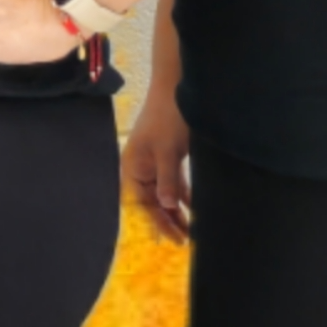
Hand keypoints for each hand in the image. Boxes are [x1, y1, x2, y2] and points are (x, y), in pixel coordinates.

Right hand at [124, 79, 195, 245]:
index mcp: (133, 167)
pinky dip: (182, 193)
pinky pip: (173, 181)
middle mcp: (140, 167)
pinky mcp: (167, 155)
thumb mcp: (168, 152)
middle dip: (167, 220)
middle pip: (152, 200)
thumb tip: (168, 206)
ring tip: (190, 228)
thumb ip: (167, 180)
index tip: (174, 238)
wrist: (176, 87)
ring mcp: (154, 161)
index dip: (158, 222)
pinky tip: (193, 206)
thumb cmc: (168, 118)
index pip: (143, 203)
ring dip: (175, 209)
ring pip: (164, 192)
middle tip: (184, 239)